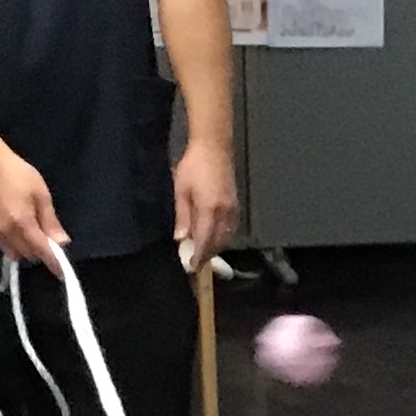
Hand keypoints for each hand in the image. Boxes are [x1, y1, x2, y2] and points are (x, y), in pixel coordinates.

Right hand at [0, 147, 67, 265]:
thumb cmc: (20, 176)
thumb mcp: (42, 196)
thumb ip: (50, 222)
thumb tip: (62, 243)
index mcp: (22, 223)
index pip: (41, 251)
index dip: (53, 262)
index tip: (63, 272)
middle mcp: (8, 233)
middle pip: (30, 255)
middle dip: (42, 252)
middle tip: (51, 237)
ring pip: (18, 254)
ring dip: (30, 250)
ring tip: (37, 231)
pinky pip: (8, 248)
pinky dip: (19, 246)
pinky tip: (24, 232)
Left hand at [173, 139, 236, 268]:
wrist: (214, 147)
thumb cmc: (193, 166)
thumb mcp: (181, 191)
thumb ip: (183, 217)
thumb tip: (181, 239)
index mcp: (209, 210)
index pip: (204, 241)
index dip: (199, 256)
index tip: (192, 267)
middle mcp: (224, 213)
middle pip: (218, 242)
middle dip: (208, 255)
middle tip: (196, 263)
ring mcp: (232, 208)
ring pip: (226, 237)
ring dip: (216, 247)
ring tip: (204, 252)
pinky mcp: (235, 204)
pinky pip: (231, 228)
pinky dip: (224, 237)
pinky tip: (215, 237)